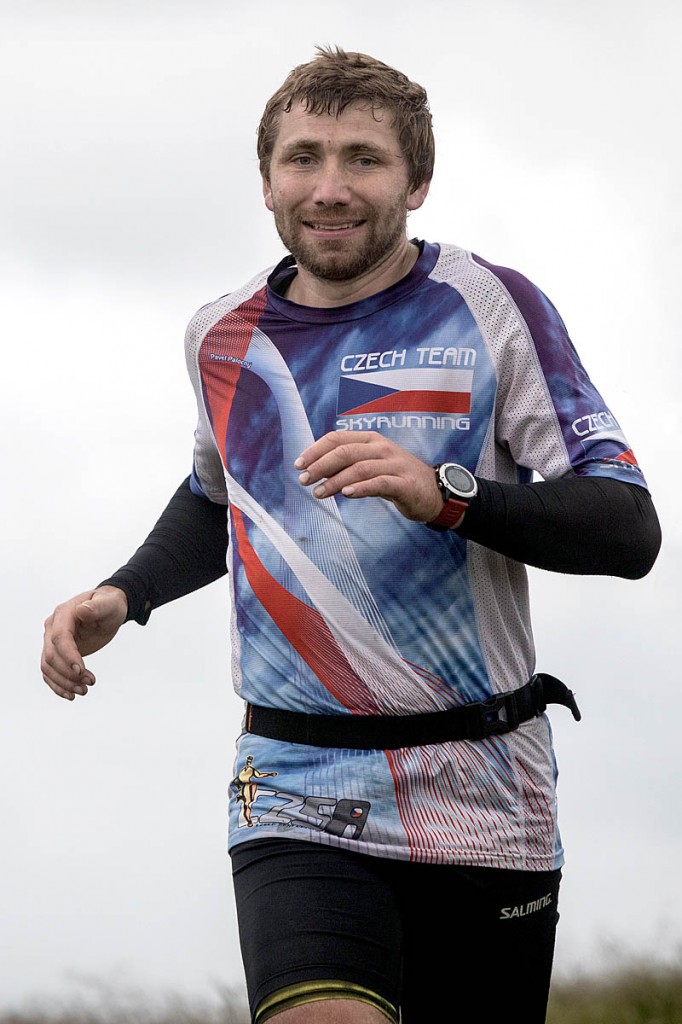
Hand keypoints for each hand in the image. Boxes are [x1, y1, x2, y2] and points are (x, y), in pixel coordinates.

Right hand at [41, 586, 127, 700]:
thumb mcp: (109, 604)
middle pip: (51, 655)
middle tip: (90, 683)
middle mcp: (52, 627)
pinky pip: (49, 672)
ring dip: (63, 682)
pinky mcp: (56, 653)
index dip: (68, 656)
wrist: (107, 609)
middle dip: (68, 673)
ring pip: (48, 666)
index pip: (59, 637)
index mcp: (63, 613)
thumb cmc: (110, 605)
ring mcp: (52, 641)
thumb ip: (97, 607)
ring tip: (84, 691)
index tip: (82, 671)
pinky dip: (57, 685)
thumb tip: (82, 609)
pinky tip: (71, 695)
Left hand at [294, 430, 443, 522]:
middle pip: (345, 451)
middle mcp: (382, 448)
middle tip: (304, 480)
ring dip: (335, 480)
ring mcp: (395, 464)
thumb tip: (315, 470)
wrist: (434, 492)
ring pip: (359, 467)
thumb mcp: (372, 466)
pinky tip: (346, 494)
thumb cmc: (397, 479)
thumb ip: (348, 464)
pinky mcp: (404, 483)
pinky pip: (379, 483)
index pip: (337, 438)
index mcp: (371, 440)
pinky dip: (360, 487)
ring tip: (318, 492)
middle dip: (320, 465)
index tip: (298, 464)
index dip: (315, 450)